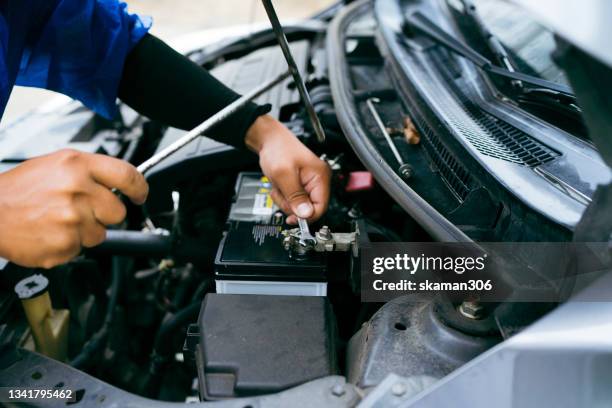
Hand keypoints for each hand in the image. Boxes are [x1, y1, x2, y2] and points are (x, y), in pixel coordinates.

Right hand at [0, 149, 147, 267]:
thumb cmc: (19, 189)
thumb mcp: (56, 165)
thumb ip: (90, 172)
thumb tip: (120, 182)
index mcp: (77, 166)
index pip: (128, 175)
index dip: (140, 188)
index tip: (140, 195)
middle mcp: (78, 190)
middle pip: (118, 212)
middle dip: (104, 214)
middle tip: (81, 211)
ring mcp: (73, 219)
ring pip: (101, 234)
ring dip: (85, 231)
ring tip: (58, 221)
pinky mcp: (65, 244)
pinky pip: (82, 249)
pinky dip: (69, 245)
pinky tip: (50, 233)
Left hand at [245, 115, 330, 223]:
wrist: (269, 140)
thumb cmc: (278, 150)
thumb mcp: (283, 174)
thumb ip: (295, 195)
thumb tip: (305, 214)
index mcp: (320, 177)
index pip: (321, 207)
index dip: (306, 216)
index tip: (292, 217)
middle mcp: (319, 180)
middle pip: (309, 209)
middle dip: (291, 205)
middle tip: (281, 193)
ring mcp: (310, 183)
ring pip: (299, 206)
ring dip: (285, 201)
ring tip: (279, 187)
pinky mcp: (302, 185)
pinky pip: (294, 200)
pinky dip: (284, 197)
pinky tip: (280, 186)